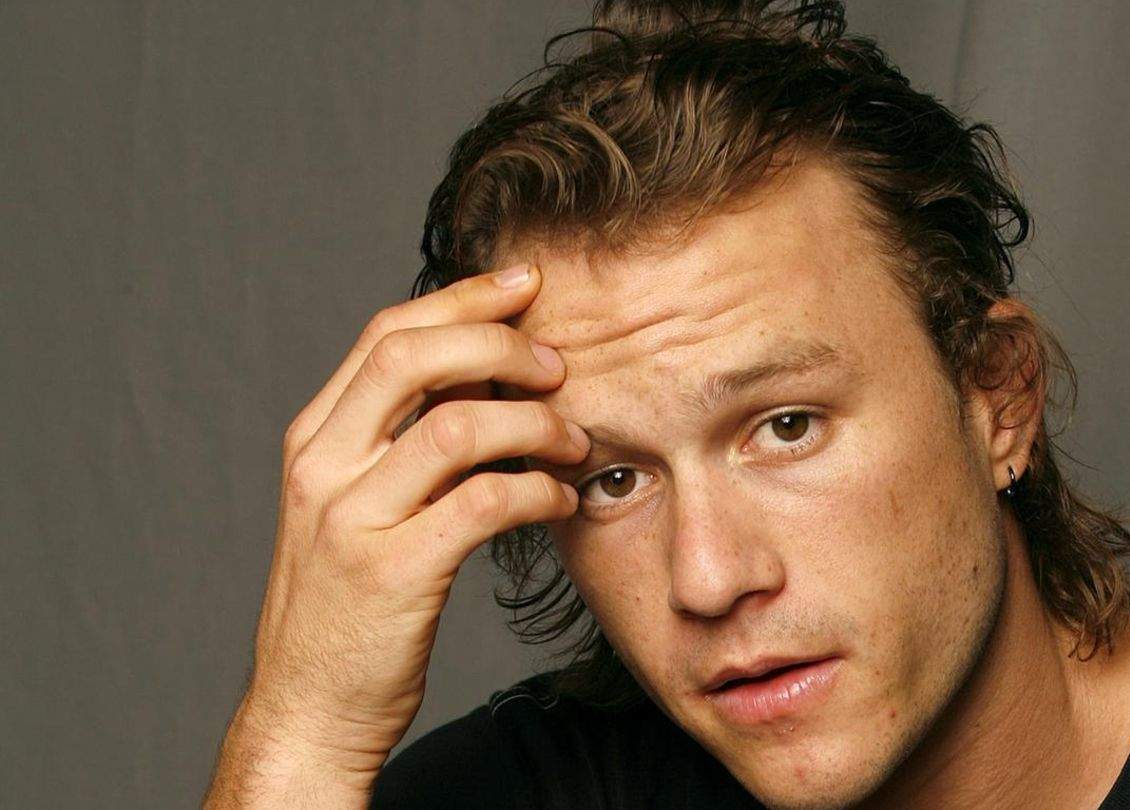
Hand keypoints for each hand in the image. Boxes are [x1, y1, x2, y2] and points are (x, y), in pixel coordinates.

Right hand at [204, 263, 587, 806]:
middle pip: (411, 355)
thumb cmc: (350, 605)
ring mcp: (352, 518)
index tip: (525, 285)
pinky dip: (539, 491)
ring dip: (535, 424)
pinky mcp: (392, 572)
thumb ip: (403, 441)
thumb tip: (486, 377)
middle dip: (500, 342)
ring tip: (576, 442)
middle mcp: (322, 466)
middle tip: (560, 364)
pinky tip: (562, 501)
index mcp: (314, 439)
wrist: (310, 708)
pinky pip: (485, 502)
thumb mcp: (359, 506)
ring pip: (457, 425)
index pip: (387, 333)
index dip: (462, 299)